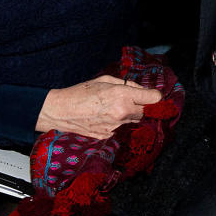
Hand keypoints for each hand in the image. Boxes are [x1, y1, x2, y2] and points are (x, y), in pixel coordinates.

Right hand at [35, 74, 160, 138]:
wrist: (61, 111)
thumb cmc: (80, 92)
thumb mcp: (105, 80)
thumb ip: (127, 84)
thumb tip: (142, 90)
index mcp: (122, 95)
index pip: (153, 98)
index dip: (155, 96)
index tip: (152, 96)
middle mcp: (122, 112)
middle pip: (145, 112)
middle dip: (140, 106)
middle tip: (128, 100)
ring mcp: (116, 126)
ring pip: (133, 121)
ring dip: (128, 115)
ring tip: (111, 108)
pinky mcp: (109, 135)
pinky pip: (120, 128)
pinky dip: (117, 123)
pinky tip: (103, 117)